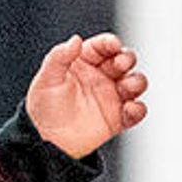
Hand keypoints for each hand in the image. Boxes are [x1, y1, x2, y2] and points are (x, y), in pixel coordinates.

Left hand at [25, 33, 147, 159]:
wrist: (48, 142)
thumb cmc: (44, 109)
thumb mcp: (46, 80)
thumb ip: (59, 57)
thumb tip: (75, 39)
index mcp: (84, 63)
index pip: (101, 47)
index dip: (109, 43)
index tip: (113, 44)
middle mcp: (100, 77)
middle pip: (123, 61)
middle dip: (126, 59)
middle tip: (120, 64)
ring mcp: (112, 97)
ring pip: (135, 83)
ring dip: (136, 81)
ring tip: (127, 87)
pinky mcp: (119, 118)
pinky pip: (136, 111)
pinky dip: (138, 109)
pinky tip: (129, 108)